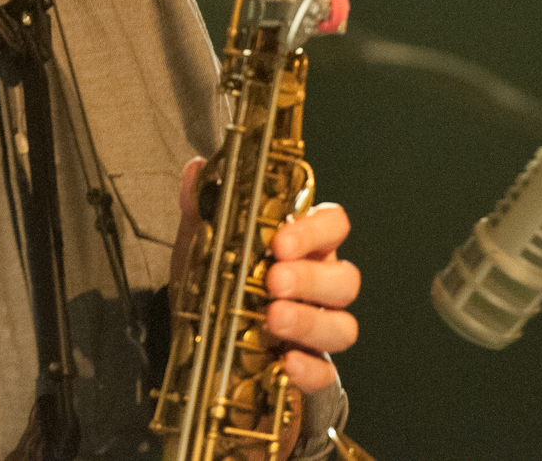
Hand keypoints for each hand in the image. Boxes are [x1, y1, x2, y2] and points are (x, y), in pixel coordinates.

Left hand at [170, 158, 359, 394]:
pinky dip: (309, 369)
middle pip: (345, 278)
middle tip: (274, 280)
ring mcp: (317, 329)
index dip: (316, 230)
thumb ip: (201, 209)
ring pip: (343, 326)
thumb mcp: (201, 246)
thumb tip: (196, 169)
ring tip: (273, 318)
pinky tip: (284, 362)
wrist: (199, 347)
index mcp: (301, 247)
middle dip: (312, 278)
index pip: (333, 225)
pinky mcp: (309, 370)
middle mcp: (318, 286)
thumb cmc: (213, 286)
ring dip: (310, 321)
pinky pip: (326, 372)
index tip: (281, 240)